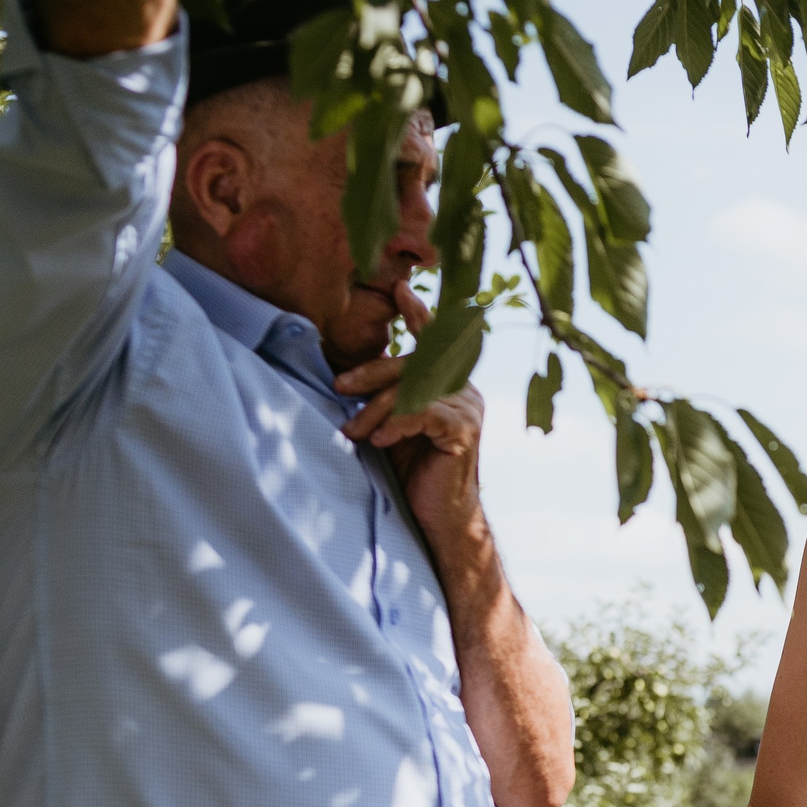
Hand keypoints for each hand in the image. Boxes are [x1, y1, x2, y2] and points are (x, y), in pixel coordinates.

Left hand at [332, 283, 485, 542]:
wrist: (440, 516)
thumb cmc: (412, 471)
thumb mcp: (392, 424)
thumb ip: (384, 397)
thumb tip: (344, 376)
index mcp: (449, 382)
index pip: (432, 340)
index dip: (416, 313)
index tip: (398, 289)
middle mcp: (464, 389)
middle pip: (412, 363)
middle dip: (370, 372)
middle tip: (338, 387)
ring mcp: (468, 408)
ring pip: (413, 388)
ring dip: (376, 409)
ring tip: (354, 432)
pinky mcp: (464, 431)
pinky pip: (424, 413)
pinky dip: (397, 424)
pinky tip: (381, 440)